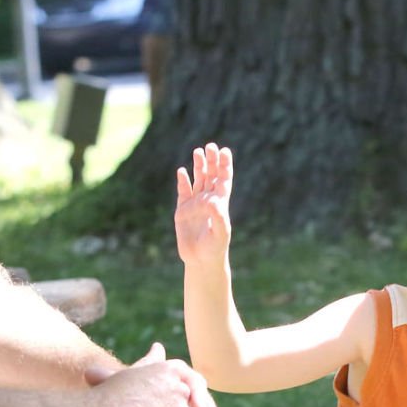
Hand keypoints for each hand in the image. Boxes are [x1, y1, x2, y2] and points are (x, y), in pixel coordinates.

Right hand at [174, 143, 234, 268]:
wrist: (201, 260)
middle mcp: (208, 200)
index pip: (224, 179)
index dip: (225, 165)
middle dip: (212, 161)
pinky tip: (182, 171)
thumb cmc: (215, 247)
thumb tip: (211, 201)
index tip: (225, 152)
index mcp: (220, 203)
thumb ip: (218, 217)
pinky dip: (183, 181)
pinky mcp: (182, 210)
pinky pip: (183, 192)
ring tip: (198, 151)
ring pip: (198, 180)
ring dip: (199, 166)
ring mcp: (195, 204)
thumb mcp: (220, 233)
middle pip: (211, 175)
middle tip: (211, 146)